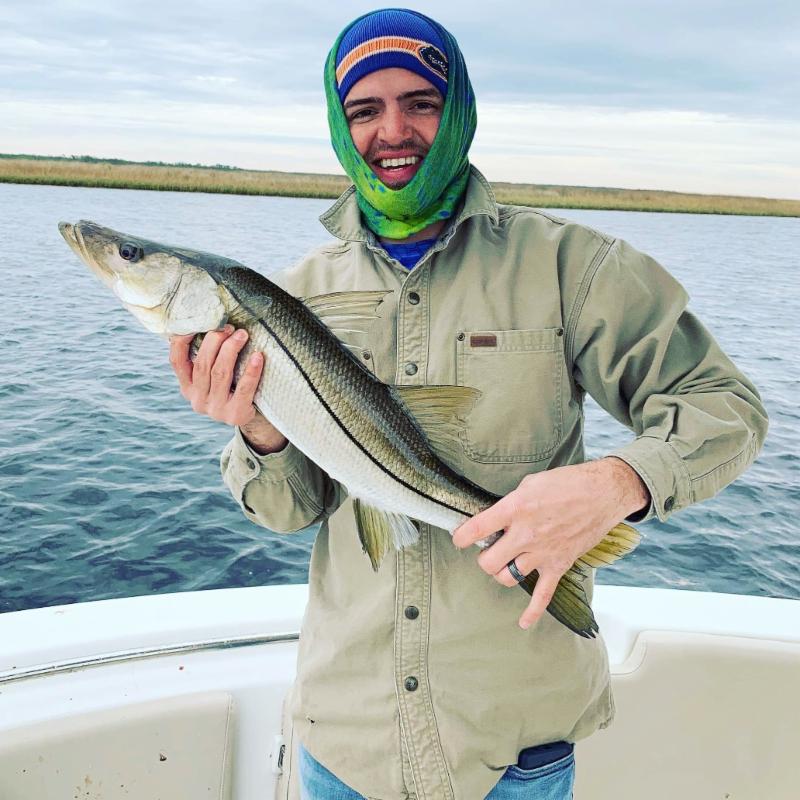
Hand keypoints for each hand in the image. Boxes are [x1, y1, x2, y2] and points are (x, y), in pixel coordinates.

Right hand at [168, 326, 287, 453]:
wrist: (252, 416)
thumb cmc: (232, 387)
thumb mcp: (213, 377)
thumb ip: (207, 357)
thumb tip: (207, 321)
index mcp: (188, 387)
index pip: (176, 361)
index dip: (182, 340)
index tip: (196, 322)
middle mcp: (197, 399)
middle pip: (202, 364)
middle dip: (215, 341)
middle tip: (229, 326)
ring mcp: (215, 409)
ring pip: (220, 373)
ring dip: (231, 350)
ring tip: (242, 334)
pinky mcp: (235, 414)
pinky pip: (244, 388)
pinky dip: (251, 371)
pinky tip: (258, 356)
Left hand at [452, 458, 648, 628]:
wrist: (602, 493)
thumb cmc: (566, 483)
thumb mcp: (530, 483)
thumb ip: (511, 502)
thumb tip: (498, 516)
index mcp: (515, 509)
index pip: (477, 529)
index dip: (462, 536)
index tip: (459, 538)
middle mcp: (525, 534)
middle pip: (489, 561)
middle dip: (482, 558)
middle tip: (487, 551)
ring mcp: (542, 553)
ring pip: (508, 577)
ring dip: (501, 573)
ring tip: (503, 564)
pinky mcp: (559, 565)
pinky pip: (543, 596)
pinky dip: (532, 612)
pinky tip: (523, 622)